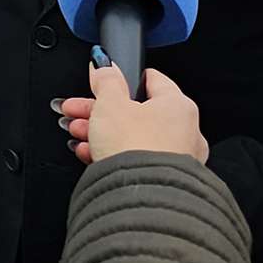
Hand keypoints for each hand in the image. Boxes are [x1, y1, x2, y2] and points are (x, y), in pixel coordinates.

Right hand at [57, 62, 206, 164]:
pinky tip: (90, 154)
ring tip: (78, 134)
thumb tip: (103, 64)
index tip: (98, 83)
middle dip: (100, 110)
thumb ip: (106, 79)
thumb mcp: (110, 103)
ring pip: (133, 137)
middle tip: (77, 111)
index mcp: (178, 105)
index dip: (118, 79)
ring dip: (102, 132)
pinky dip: (112, 154)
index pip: (149, 79)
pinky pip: (135, 159)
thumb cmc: (135, 149)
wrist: (141, 197)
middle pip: (135, 111)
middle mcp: (185, 130)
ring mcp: (177, 158)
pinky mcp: (164, 179)